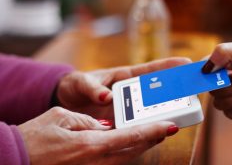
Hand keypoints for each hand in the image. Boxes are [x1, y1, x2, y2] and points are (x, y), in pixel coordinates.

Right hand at [18, 107, 178, 164]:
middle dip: (153, 138)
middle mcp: (96, 161)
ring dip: (142, 146)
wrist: (16, 160)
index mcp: (90, 145)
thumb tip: (106, 127)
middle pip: (134, 150)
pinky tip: (131, 144)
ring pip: (126, 158)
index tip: (170, 125)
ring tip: (154, 134)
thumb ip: (88, 121)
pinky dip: (127, 151)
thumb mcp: (61, 117)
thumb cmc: (35, 138)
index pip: (130, 137)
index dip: (153, 131)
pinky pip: (114, 162)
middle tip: (167, 127)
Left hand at [56, 57, 191, 118]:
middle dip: (174, 92)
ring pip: (149, 111)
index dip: (168, 66)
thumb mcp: (81, 82)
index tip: (186, 62)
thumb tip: (106, 97)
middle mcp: (130, 93)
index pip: (149, 70)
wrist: (66, 103)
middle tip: (190, 93)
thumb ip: (92, 87)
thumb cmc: (76, 85)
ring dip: (162, 112)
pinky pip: (136, 126)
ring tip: (178, 115)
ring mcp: (127, 109)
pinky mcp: (120, 123)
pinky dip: (146, 128)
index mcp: (124, 77)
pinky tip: (155, 133)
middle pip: (156, 92)